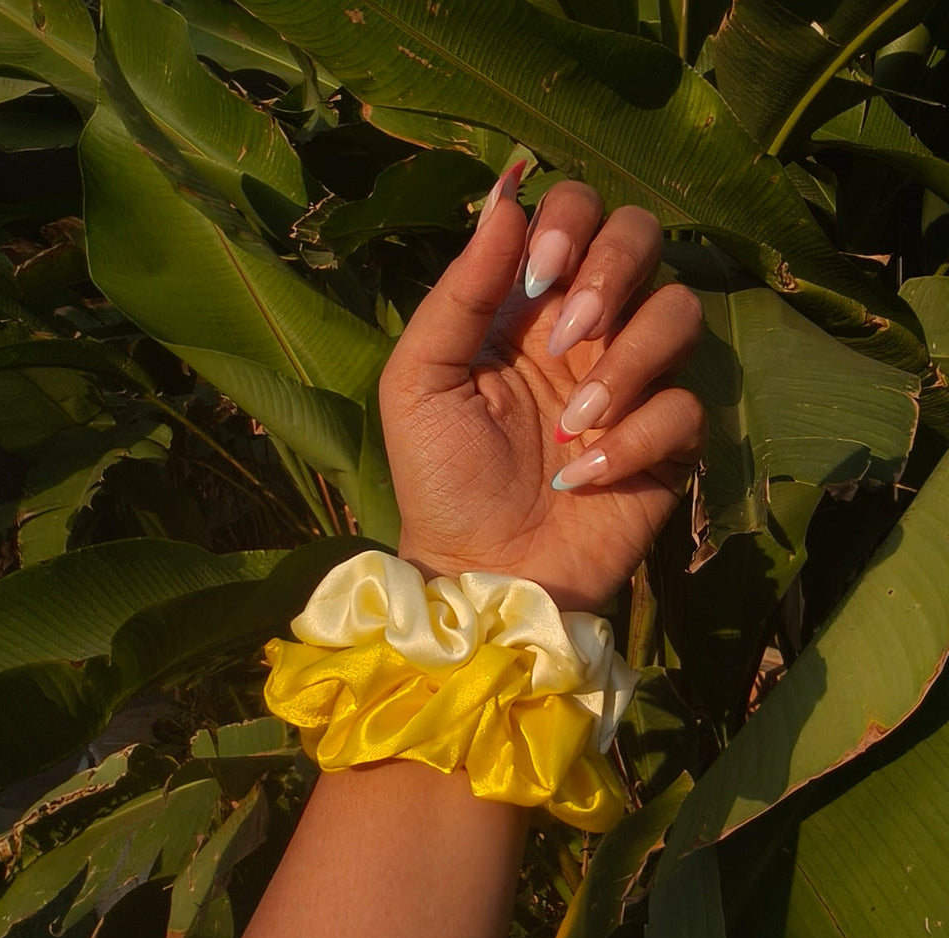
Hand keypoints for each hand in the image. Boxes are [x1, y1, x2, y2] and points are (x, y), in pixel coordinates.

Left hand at [379, 172, 704, 610]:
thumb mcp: (420, 381)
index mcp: (529, 305)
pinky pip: (686, 406)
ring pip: (680, 313)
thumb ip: (459, 292)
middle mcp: (589, 330)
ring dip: (627, 362)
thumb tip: (505, 196)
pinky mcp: (668, 441)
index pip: (578, 211)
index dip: (572, 218)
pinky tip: (586, 475)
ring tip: (570, 426)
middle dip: (614, 270)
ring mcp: (634, 383)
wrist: (480, 571)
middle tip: (569, 336)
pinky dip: (636, 438)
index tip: (539, 272)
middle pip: (644, 236)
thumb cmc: (440, 479)